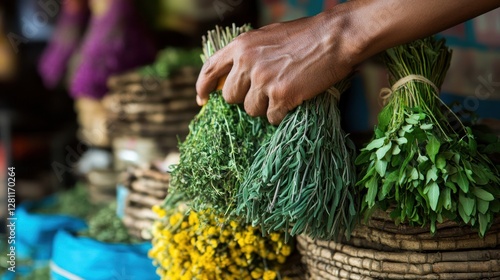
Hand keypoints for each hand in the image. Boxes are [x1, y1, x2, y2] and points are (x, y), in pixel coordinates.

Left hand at [196, 7, 359, 124]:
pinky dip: (281, 114)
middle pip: (231, 97)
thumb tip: (236, 74)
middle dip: (245, 99)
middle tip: (265, 92)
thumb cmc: (305, 35)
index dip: (203, 86)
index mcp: (241, 46)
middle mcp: (247, 62)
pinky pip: (271, 117)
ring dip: (265, 107)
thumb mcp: (268, 36)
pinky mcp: (280, 96)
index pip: (210, 69)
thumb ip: (249, 54)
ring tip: (284, 91)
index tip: (202, 99)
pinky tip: (293, 100)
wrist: (334, 37)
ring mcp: (262, 80)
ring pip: (251, 110)